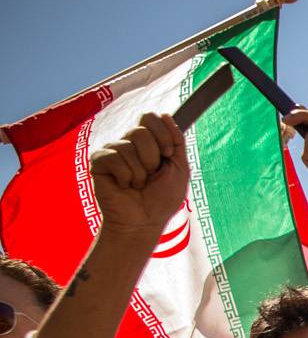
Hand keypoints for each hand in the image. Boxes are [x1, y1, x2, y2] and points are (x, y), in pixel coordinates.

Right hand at [89, 114, 188, 234]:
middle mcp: (129, 143)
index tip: (167, 155)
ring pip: (128, 146)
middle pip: (140, 131)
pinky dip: (125, 177)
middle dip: (152, 157)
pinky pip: (113, 158)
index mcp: (149, 142)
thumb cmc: (162, 199)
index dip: (162, 134)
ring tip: (137, 185)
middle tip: (152, 175)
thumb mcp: (180, 168)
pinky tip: (124, 186)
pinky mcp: (98, 162)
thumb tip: (166, 115)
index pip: (150, 118)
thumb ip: (177, 141)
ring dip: (140, 172)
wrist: (144, 222)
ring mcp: (112, 152)